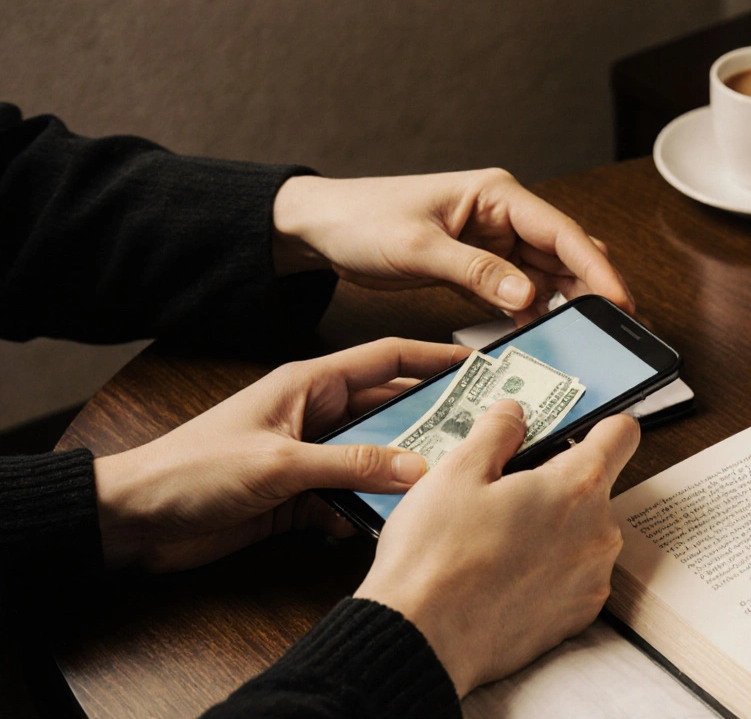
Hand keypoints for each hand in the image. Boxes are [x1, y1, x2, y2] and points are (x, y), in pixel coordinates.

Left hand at [94, 338, 471, 572]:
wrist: (136, 519)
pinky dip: (369, 512)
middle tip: (480, 435)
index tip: (479, 366)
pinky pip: (352, 499)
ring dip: (402, 474)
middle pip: (390, 412)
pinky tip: (387, 525)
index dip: (433, 359)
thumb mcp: (280, 462)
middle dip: (433, 422)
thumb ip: (351, 463)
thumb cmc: (193, 469)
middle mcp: (317, 417)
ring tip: (446, 485)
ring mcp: (311, 458)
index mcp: (310, 385)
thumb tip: (417, 468)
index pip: (385, 359)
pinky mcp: (301, 498)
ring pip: (376, 459)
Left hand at [272, 169, 634, 324]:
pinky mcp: (480, 267)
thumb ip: (477, 272)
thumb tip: (528, 295)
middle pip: (564, 254)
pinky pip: (519, 292)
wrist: (322, 227)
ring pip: (547, 276)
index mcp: (496, 195)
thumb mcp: (419, 248)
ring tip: (585, 338)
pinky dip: (531, 313)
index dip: (595, 268)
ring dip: (565, 303)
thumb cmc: (363, 219)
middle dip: (591, 288)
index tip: (619, 300)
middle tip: (614, 329)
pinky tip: (540, 336)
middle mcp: (503, 216)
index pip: (560, 232)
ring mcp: (494, 242)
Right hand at [354, 400, 638, 696]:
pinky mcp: (579, 615)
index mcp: (577, 486)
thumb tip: (514, 414)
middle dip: (555, 483)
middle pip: (594, 487)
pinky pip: (574, 575)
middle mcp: (599, 532)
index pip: (621, 435)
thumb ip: (497, 431)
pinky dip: (548, 570)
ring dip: (552, 529)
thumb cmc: (437, 556)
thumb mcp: (457, 471)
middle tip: (504, 493)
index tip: (577, 429)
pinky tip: (504, 574)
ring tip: (496, 539)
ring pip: (582, 533)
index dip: (599, 425)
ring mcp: (593, 578)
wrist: (422, 640)